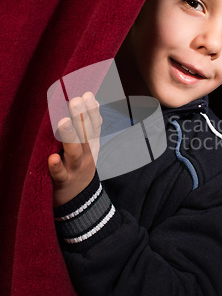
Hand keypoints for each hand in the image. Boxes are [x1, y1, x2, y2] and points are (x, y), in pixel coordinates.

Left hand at [48, 91, 101, 206]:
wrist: (80, 201)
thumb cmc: (79, 167)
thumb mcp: (89, 147)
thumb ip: (89, 125)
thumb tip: (92, 98)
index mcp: (91, 145)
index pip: (94, 125)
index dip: (92, 110)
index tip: (87, 94)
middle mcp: (85, 155)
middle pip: (86, 135)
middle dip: (82, 117)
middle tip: (75, 100)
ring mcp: (75, 168)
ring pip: (74, 152)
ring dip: (69, 137)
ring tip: (64, 122)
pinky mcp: (63, 181)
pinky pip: (59, 174)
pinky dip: (57, 167)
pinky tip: (52, 158)